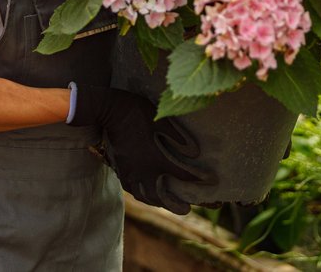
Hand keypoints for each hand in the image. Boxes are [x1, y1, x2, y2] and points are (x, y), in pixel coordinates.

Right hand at [68, 84, 212, 214]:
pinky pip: (131, 189)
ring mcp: (131, 172)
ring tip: (166, 205)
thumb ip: (178, 137)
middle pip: (161, 195)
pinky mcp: (120, 169)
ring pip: (145, 195)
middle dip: (175, 204)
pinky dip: (140, 195)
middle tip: (187, 209)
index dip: (199, 179)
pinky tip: (144, 193)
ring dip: (158, 203)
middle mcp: (144, 170)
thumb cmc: (137, 112)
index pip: (183, 175)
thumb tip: (195, 153)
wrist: (109, 111)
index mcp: (157, 159)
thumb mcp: (162, 120)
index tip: (211, 182)